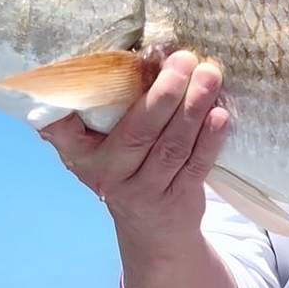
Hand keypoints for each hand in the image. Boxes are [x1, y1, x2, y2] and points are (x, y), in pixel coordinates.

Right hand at [39, 50, 227, 242]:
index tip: (91, 69)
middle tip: (184, 60)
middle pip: (139, 132)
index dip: (76, 101)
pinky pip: (196, 165)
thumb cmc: (125, 169)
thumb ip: (100, 112)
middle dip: (165, 94)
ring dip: (193, 108)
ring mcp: (145, 190)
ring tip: (209, 76)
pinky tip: (220, 115)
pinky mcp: (178, 199)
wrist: (152, 231)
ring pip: (172, 146)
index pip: (68, 128)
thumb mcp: (98, 148)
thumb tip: (133, 56)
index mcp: (82, 155)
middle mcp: (110, 174)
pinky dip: (211, 139)